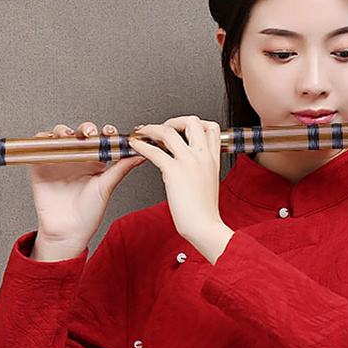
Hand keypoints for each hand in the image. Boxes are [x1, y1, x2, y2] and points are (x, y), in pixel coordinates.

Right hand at [29, 120, 144, 245]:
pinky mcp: (41, 165)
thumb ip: (121, 169)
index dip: (105, 132)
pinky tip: (49, 139)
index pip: (101, 140)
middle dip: (85, 128)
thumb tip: (141, 155)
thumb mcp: (107, 187)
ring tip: (69, 136)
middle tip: (90, 132)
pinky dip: (42, 138)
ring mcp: (60, 160)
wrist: (68, 230)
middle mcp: (78, 159)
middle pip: (81, 134)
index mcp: (95, 163)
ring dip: (64, 131)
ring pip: (60, 136)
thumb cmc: (89, 213)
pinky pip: (40, 146)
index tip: (110, 132)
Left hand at [128, 115, 223, 242]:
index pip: (211, 129)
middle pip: (192, 121)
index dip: (195, 124)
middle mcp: (203, 156)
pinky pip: (153, 150)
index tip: (181, 129)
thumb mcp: (209, 184)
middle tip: (161, 128)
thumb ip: (200, 169)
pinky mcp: (174, 171)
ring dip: (151, 128)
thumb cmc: (205, 213)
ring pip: (169, 131)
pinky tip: (134, 146)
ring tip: (142, 132)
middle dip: (174, 120)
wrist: (205, 227)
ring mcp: (189, 162)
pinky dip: (140, 145)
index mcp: (213, 160)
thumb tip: (184, 165)